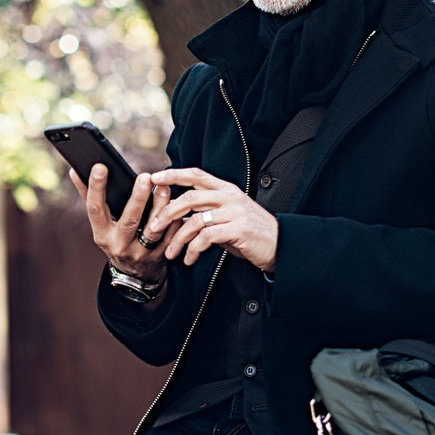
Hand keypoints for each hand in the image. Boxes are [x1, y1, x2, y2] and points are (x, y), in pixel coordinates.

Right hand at [69, 164, 178, 280]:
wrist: (133, 273)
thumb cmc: (114, 238)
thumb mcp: (101, 223)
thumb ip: (89, 197)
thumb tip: (74, 170)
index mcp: (101, 234)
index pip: (95, 209)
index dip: (96, 188)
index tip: (100, 167)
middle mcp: (119, 245)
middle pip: (129, 220)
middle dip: (138, 198)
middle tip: (145, 177)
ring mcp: (141, 253)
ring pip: (154, 229)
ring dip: (161, 206)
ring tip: (164, 187)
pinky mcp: (160, 257)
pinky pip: (170, 236)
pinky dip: (175, 220)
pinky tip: (179, 204)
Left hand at [145, 167, 277, 271]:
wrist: (281, 245)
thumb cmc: (250, 233)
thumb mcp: (228, 216)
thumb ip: (206, 211)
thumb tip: (177, 214)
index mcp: (226, 189)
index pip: (196, 175)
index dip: (174, 175)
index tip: (155, 178)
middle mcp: (230, 197)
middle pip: (190, 198)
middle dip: (167, 213)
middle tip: (153, 228)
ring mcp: (235, 212)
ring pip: (196, 220)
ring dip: (178, 239)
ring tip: (170, 253)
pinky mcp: (239, 229)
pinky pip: (207, 237)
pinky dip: (194, 250)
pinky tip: (189, 259)